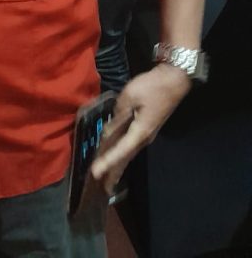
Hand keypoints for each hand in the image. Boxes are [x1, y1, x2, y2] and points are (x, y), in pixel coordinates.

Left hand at [90, 63, 190, 193]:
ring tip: (107, 176)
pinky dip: (122, 152)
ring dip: (118, 164)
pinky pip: (131, 144)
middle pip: (126, 158)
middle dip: (114, 172)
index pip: (120, 151)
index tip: (95, 173)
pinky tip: (116, 153)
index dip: (107, 162)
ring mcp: (147, 133)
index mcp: (140, 132)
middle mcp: (144, 137)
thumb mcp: (129, 97)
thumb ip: (118, 114)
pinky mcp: (147, 127)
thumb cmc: (152, 88)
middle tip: (103, 187)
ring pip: (129, 152)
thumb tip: (110, 129)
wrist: (174, 81)